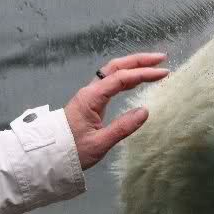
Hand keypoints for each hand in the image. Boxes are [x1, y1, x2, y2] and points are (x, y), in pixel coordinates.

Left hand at [64, 52, 168, 169]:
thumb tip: (145, 111)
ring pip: (113, 71)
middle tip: (161, 58)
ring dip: (133, 65)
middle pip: (116, 67)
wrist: (49, 155)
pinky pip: (110, 81)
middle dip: (139, 60)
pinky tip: (136, 79)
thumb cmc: (73, 151)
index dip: (143, 73)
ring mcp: (90, 94)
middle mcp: (90, 90)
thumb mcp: (99, 143)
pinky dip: (126, 75)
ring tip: (153, 64)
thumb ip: (123, 127)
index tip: (163, 73)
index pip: (122, 78)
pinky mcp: (90, 100)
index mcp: (92, 97)